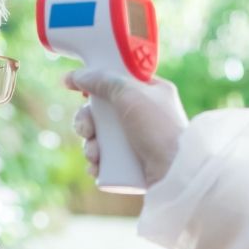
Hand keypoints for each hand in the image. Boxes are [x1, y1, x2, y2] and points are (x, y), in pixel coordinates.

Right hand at [66, 69, 188, 185]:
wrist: (176, 173)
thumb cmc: (158, 129)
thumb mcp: (130, 94)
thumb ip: (103, 80)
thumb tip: (76, 75)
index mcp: (152, 92)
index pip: (116, 81)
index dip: (95, 84)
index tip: (72, 86)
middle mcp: (146, 115)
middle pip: (103, 111)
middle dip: (87, 122)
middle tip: (86, 131)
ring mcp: (140, 140)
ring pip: (102, 137)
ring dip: (89, 146)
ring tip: (95, 155)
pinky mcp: (135, 164)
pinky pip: (107, 159)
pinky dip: (98, 163)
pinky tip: (96, 168)